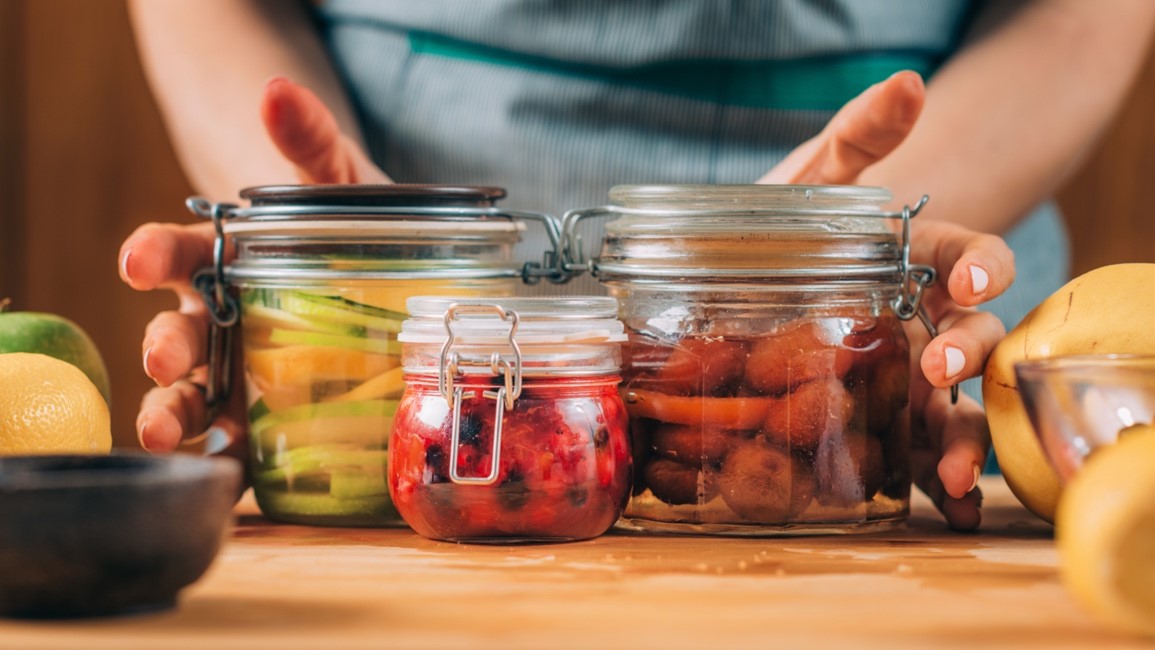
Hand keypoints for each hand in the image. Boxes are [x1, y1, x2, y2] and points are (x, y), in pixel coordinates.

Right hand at [120, 78, 389, 459]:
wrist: (385, 270)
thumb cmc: (347, 226)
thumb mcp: (338, 182)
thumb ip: (311, 143)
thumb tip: (277, 91)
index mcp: (225, 256)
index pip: (177, 252)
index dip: (154, 255)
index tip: (137, 260)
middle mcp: (221, 316)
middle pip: (179, 331)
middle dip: (164, 344)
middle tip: (164, 356)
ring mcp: (241, 370)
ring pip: (193, 393)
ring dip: (173, 411)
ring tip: (162, 433)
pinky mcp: (266, 415)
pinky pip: (239, 442)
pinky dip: (226, 461)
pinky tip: (225, 479)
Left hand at [760, 70, 1014, 530]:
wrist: (748, 264)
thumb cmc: (788, 216)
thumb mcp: (815, 175)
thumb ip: (857, 135)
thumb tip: (907, 83)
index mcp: (913, 256)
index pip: (969, 255)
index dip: (983, 266)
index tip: (971, 280)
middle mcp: (918, 315)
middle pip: (969, 336)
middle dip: (967, 354)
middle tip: (942, 369)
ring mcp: (898, 367)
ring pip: (947, 401)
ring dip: (957, 437)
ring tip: (952, 476)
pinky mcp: (871, 409)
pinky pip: (907, 445)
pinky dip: (928, 477)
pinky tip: (938, 506)